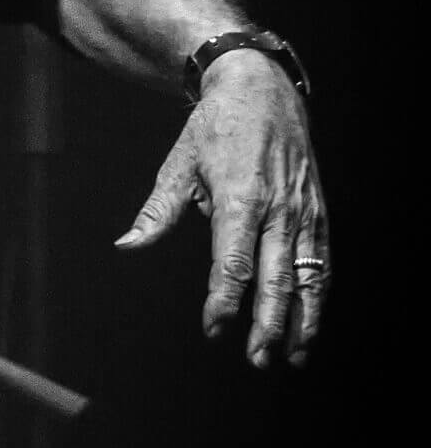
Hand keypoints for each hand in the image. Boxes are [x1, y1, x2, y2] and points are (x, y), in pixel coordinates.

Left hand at [115, 53, 329, 367]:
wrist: (261, 87)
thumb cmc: (215, 128)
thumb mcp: (179, 163)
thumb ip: (158, 212)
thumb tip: (127, 245)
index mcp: (239, 197)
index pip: (233, 261)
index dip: (225, 300)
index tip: (214, 329)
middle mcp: (277, 208)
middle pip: (275, 277)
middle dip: (268, 323)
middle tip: (257, 359)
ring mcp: (303, 211)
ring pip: (308, 276)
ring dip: (300, 319)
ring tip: (291, 357)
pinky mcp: (318, 211)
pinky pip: (322, 261)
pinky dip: (318, 296)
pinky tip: (308, 324)